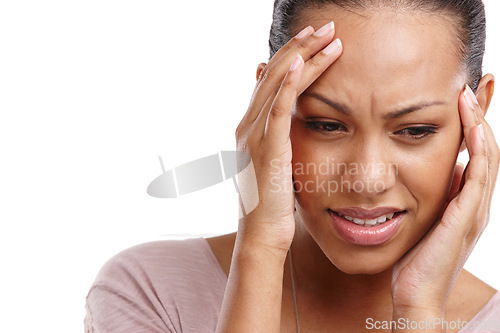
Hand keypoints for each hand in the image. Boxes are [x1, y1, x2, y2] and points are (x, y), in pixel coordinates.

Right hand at [234, 22, 342, 252]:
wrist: (262, 234)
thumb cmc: (274, 203)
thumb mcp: (277, 165)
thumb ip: (281, 139)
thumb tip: (293, 123)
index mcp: (251, 127)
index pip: (272, 81)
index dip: (293, 57)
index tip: (316, 40)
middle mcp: (248, 125)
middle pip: (275, 74)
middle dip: (300, 47)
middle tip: (325, 27)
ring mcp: (254, 135)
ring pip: (278, 84)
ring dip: (303, 56)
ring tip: (328, 35)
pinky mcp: (266, 147)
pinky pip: (278, 107)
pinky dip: (290, 83)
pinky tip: (304, 61)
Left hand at [391, 85, 499, 321]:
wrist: (416, 293)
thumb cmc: (414, 259)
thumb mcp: (423, 218)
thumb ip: (432, 195)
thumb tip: (433, 170)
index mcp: (464, 199)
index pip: (473, 152)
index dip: (472, 123)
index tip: (463, 94)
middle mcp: (474, 201)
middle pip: (485, 147)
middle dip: (481, 115)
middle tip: (476, 83)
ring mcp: (473, 209)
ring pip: (486, 157)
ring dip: (480, 124)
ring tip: (471, 94)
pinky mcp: (465, 218)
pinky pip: (476, 178)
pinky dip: (477, 151)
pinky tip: (472, 129)